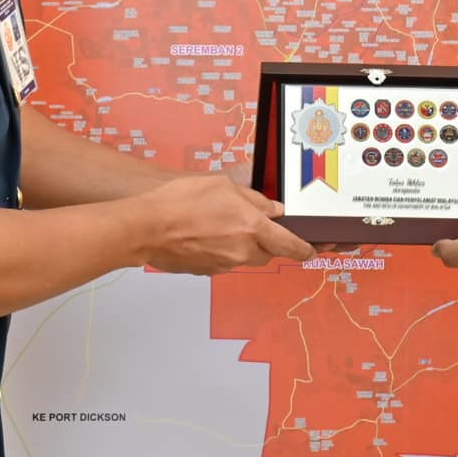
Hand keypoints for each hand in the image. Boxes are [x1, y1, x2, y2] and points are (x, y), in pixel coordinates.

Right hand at [135, 176, 313, 274]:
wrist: (146, 227)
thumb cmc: (181, 201)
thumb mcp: (223, 186)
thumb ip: (254, 199)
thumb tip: (273, 210)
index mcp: (252, 228)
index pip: (290, 246)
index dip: (304, 249)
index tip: (312, 250)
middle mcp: (242, 251)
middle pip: (268, 253)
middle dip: (267, 241)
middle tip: (253, 224)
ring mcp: (223, 264)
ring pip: (245, 257)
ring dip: (242, 244)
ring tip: (221, 223)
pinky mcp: (206, 271)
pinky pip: (223, 261)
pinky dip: (221, 249)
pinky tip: (205, 233)